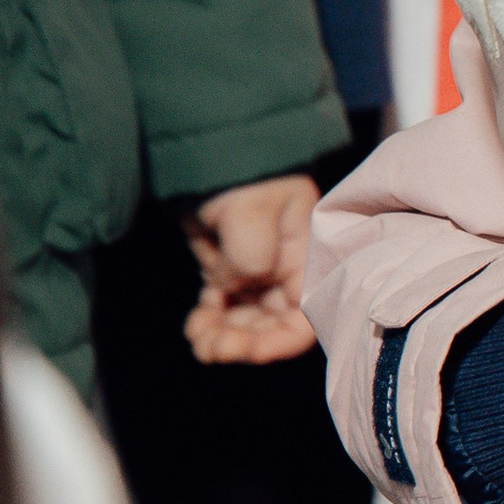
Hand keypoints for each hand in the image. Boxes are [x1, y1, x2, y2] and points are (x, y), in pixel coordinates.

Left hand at [183, 175, 318, 365]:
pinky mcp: (229, 271)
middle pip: (274, 326)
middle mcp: (287, 273)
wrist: (211, 152)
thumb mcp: (251, 212)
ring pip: (246, 323)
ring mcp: (258, 274)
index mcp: (308, 261)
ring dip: (224, 339)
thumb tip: (236, 285)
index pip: (305, 317)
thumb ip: (250, 256)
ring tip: (200, 341)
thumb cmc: (242, 175)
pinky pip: (224, 310)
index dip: (280, 341)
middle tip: (216, 349)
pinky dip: (209, 323)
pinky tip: (195, 327)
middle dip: (245, 343)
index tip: (249, 351)